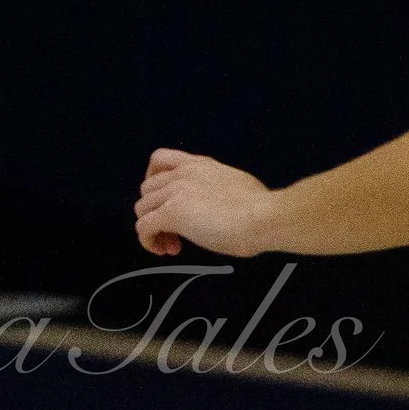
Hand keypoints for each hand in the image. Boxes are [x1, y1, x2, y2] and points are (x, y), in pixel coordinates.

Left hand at [134, 148, 277, 257]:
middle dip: (155, 211)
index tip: (165, 200)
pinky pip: (143, 227)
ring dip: (152, 228)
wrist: (266, 217)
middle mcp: (182, 174)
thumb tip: (220, 205)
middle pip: (147, 189)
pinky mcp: (172, 213)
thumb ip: (219, 189)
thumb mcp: (237, 186)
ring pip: (142, 208)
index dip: (154, 180)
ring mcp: (175, 193)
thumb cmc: (263, 208)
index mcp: (199, 164)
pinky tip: (161, 250)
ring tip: (171, 246)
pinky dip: (147, 241)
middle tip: (174, 233)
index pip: (160, 159)